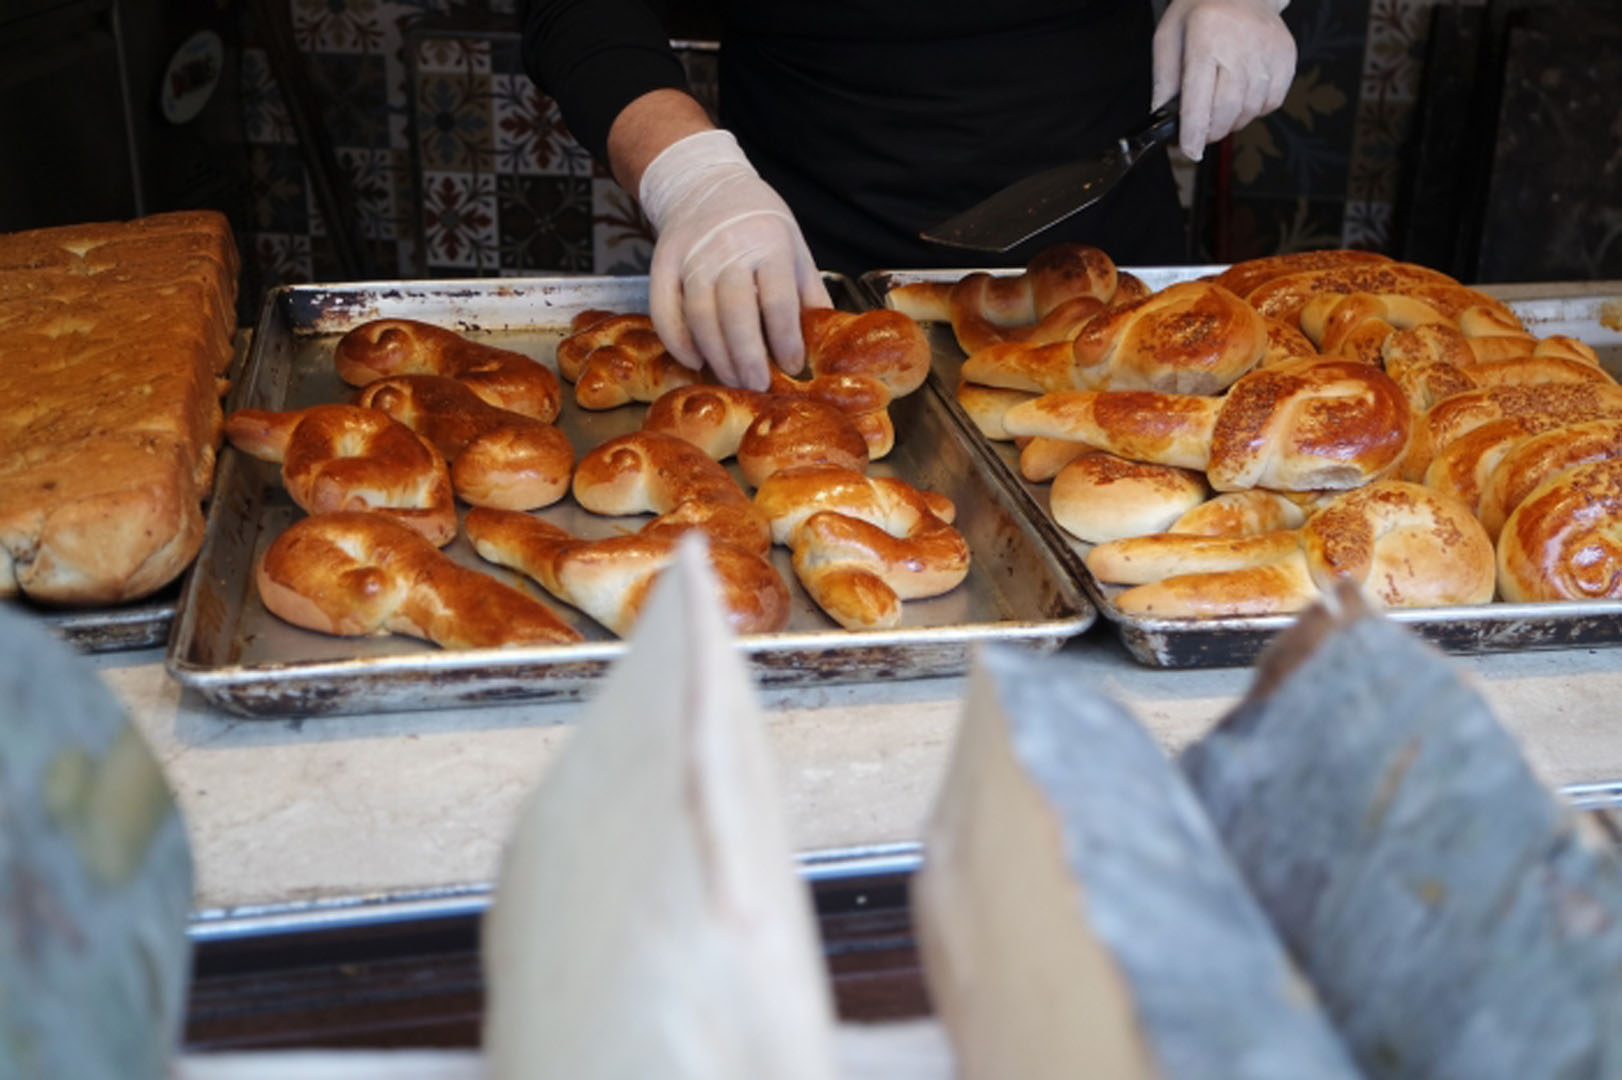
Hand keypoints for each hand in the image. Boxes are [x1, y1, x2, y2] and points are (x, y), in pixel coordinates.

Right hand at [638, 129, 830, 390]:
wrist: (706, 183)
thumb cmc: (759, 221)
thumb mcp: (794, 247)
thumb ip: (808, 292)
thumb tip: (825, 340)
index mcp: (770, 243)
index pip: (778, 300)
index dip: (785, 339)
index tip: (792, 365)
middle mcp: (728, 248)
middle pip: (736, 313)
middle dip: (748, 357)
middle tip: (757, 385)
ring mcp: (692, 255)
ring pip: (700, 316)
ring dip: (716, 356)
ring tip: (732, 380)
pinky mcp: (663, 262)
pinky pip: (664, 308)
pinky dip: (677, 340)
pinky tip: (694, 361)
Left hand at [1152, 0, 1296, 161]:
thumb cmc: (1200, 10)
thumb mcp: (1169, 36)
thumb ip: (1164, 79)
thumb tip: (1161, 116)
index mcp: (1205, 38)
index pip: (1199, 96)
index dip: (1194, 131)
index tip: (1190, 151)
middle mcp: (1240, 45)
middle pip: (1228, 109)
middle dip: (1213, 131)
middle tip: (1202, 133)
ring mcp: (1267, 51)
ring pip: (1251, 110)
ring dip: (1233, 121)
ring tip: (1221, 109)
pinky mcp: (1286, 56)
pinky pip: (1272, 101)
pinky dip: (1256, 109)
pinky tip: (1243, 96)